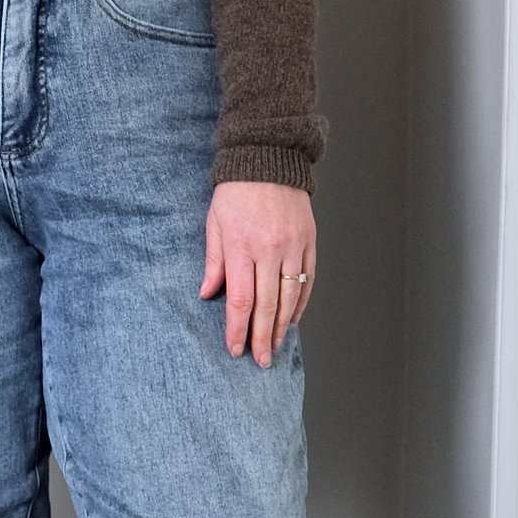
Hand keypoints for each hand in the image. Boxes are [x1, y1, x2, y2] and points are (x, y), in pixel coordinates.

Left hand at [200, 181, 316, 367]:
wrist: (268, 158)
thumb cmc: (235, 191)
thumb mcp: (214, 224)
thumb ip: (213, 262)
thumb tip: (208, 295)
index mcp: (241, 246)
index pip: (240, 300)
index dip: (237, 328)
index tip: (235, 348)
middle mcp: (269, 249)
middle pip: (267, 305)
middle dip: (262, 338)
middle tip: (259, 360)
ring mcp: (292, 246)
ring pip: (290, 297)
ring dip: (283, 326)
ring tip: (276, 346)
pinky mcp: (309, 241)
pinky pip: (307, 279)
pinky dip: (300, 303)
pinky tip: (293, 320)